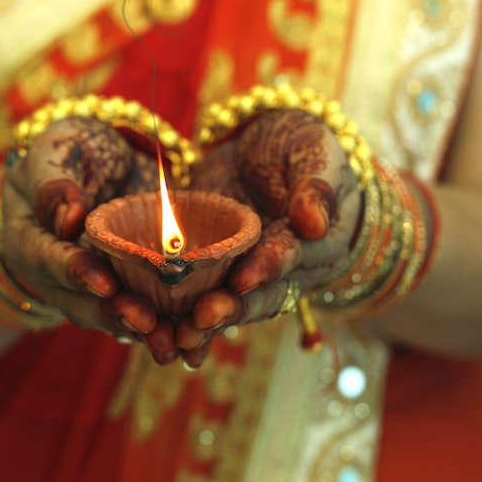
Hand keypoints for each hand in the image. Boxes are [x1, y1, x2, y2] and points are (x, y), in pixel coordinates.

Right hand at [1, 117, 178, 363]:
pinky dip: (163, 325)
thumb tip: (68, 219)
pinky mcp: (122, 290)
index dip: (77, 273)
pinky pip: (138, 314)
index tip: (105, 283)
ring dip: (141, 330)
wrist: (98, 166)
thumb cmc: (70, 151)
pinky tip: (190, 335)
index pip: (49, 260)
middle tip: (146, 322)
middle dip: (116, 314)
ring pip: (111, 317)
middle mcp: (55, 277)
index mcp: (29, 241)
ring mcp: (88, 289)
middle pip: (81, 303)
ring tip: (170, 340)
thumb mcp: (56, 153)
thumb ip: (55, 183)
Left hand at [178, 109, 361, 365]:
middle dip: (231, 309)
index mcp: (317, 244)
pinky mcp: (222, 273)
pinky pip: (206, 298)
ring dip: (207, 324)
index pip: (291, 257)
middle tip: (201, 319)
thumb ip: (316, 185)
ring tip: (179, 338)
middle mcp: (288, 270)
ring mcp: (253, 274)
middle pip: (261, 296)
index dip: (267, 269)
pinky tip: (164, 338)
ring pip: (233, 306)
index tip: (241, 280)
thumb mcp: (314, 151)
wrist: (261, 146)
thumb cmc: (296, 143)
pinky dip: (186, 319)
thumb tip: (315, 225)